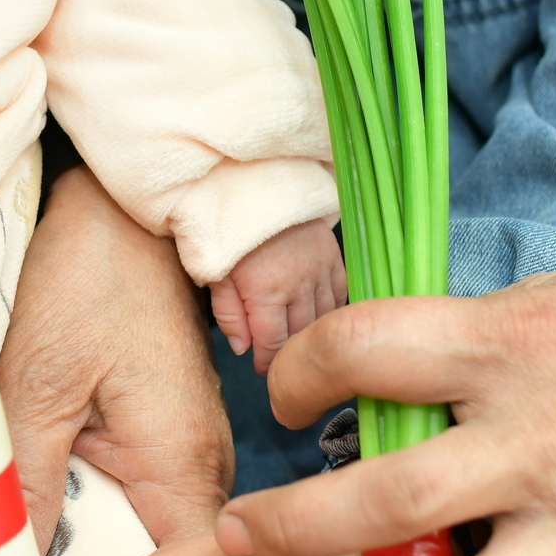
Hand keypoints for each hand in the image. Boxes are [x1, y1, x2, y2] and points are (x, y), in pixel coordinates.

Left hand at [2, 167, 233, 543]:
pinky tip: (36, 540)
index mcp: (181, 466)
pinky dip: (88, 529)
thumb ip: (25, 480)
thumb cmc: (89, 279)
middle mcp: (201, 473)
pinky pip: (135, 510)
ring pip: (142, 550)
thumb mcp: (38, 381)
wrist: (122, 213)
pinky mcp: (166, 444)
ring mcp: (188, 459)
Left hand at [208, 216, 345, 374]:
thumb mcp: (215, 271)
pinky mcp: (334, 258)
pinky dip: (333, 312)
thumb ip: (228, 314)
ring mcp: (321, 272)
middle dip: (290, 355)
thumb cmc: (229, 230)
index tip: (263, 370)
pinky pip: (341, 296)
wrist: (259, 186)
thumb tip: (242, 349)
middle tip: (281, 363)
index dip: (269, 364)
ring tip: (300, 345)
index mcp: (267, 292)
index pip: (274, 346)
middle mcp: (299, 286)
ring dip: (311, 336)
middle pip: (301, 337)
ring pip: (324, 320)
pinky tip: (323, 320)